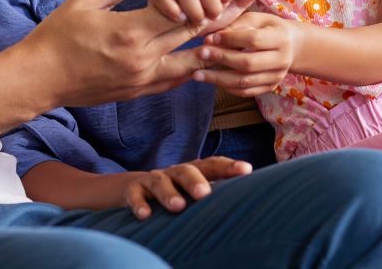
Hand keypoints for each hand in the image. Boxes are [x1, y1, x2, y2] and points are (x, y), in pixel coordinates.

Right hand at [20, 0, 251, 108]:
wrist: (39, 79)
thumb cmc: (57, 35)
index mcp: (130, 33)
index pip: (183, 14)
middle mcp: (143, 61)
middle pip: (195, 37)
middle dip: (226, 16)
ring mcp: (142, 81)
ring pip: (191, 64)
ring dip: (215, 47)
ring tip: (240, 32)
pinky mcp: (138, 93)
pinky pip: (175, 79)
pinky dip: (193, 66)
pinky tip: (205, 56)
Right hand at [124, 157, 251, 218]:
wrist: (131, 189)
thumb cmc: (174, 193)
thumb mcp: (192, 192)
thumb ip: (215, 195)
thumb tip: (249, 203)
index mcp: (193, 171)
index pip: (213, 165)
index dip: (229, 166)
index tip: (247, 170)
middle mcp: (174, 173)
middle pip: (186, 171)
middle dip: (196, 181)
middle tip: (205, 194)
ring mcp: (153, 180)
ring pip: (160, 182)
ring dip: (169, 193)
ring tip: (178, 206)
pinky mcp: (132, 191)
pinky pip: (134, 195)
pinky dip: (139, 204)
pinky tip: (145, 215)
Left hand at [191, 11, 297, 95]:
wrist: (292, 46)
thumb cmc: (268, 28)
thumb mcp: (256, 19)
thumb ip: (235, 26)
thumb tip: (210, 38)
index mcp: (280, 38)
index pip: (253, 40)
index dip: (230, 39)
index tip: (209, 38)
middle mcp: (282, 60)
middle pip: (248, 63)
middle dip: (221, 59)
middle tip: (200, 54)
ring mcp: (277, 77)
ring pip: (245, 82)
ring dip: (218, 79)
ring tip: (197, 75)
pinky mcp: (270, 87)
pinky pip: (246, 92)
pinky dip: (227, 88)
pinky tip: (212, 81)